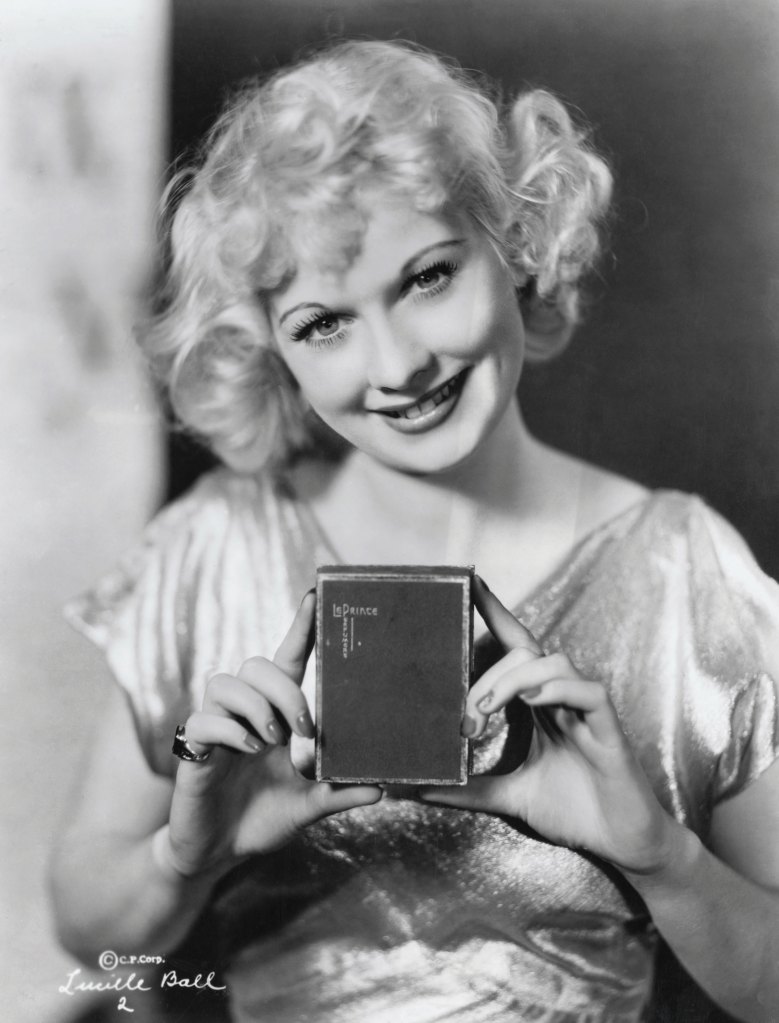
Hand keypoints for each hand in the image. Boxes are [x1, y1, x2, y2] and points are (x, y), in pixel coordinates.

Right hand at [166, 591, 381, 875]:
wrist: (216, 855)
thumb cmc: (261, 820)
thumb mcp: (307, 806)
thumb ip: (338, 794)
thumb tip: (382, 788)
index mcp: (273, 715)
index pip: (286, 660)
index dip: (299, 629)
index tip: (315, 597)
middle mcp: (244, 712)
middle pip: (256, 664)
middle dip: (284, 689)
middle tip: (303, 729)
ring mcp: (216, 727)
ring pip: (227, 682)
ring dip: (256, 706)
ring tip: (272, 742)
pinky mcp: (192, 749)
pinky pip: (204, 719)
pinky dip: (230, 731)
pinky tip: (247, 750)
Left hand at [420, 577, 676, 876]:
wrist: (622, 842)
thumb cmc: (572, 809)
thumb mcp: (508, 797)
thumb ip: (468, 789)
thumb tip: (418, 789)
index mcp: (537, 705)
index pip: (514, 647)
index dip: (494, 613)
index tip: (467, 583)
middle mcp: (559, 698)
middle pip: (524, 652)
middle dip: (488, 672)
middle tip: (467, 713)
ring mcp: (585, 710)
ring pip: (553, 662)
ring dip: (514, 678)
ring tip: (488, 706)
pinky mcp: (609, 728)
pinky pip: (588, 691)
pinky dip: (558, 689)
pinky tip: (533, 701)